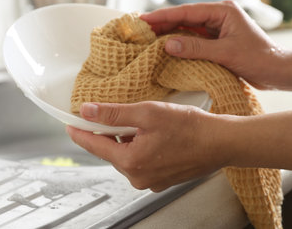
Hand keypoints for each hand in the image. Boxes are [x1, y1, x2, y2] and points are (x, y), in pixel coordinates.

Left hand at [66, 102, 226, 191]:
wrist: (221, 142)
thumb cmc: (190, 127)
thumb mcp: (147, 113)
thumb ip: (113, 114)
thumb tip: (87, 111)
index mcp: (131, 162)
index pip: (95, 146)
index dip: (80, 132)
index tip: (69, 125)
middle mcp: (138, 177)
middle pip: (111, 151)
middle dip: (109, 132)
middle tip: (114, 113)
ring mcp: (150, 181)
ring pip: (125, 156)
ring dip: (125, 139)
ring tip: (142, 123)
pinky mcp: (160, 179)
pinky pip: (139, 162)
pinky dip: (138, 147)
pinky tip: (151, 135)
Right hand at [140, 1, 284, 89]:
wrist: (277, 71)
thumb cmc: (258, 58)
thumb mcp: (225, 53)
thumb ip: (195, 48)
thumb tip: (168, 44)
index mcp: (223, 11)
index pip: (187, 11)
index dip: (164, 15)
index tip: (144, 19)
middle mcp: (218, 16)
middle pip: (184, 18)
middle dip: (162, 23)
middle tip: (140, 27)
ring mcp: (216, 28)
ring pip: (186, 28)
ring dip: (168, 32)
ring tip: (147, 36)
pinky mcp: (216, 40)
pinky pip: (192, 39)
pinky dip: (178, 43)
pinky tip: (165, 46)